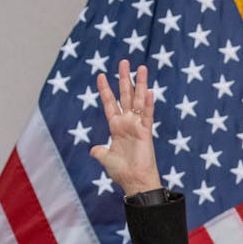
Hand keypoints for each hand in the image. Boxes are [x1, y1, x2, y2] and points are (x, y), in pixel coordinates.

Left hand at [90, 60, 162, 197]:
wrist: (134, 182)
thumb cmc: (122, 172)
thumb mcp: (105, 159)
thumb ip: (99, 151)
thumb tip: (93, 149)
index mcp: (116, 127)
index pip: (110, 103)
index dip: (105, 90)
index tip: (101, 75)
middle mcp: (127, 122)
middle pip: (125, 96)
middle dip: (124, 79)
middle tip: (124, 61)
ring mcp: (137, 126)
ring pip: (138, 100)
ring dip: (140, 84)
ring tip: (141, 68)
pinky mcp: (146, 132)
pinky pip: (147, 116)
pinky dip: (148, 104)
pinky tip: (149, 92)